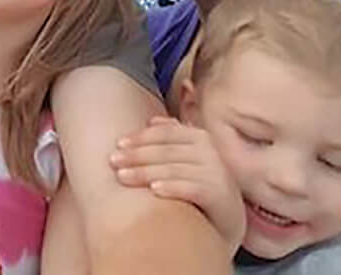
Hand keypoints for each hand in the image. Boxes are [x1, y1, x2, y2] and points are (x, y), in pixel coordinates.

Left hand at [108, 116, 245, 254]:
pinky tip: (154, 190)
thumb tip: (151, 120)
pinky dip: (172, 187)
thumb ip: (172, 139)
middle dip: (136, 155)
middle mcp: (210, 152)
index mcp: (199, 138)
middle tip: (112, 161)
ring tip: (122, 176)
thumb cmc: (199, 186)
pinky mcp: (221, 196)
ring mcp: (217, 173)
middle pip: (166, 150)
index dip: (141, 137)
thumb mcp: (188, 160)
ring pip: (174, 169)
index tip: (118, 144)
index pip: (165, 133)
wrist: (228, 220)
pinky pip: (192, 189)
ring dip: (145, 172)